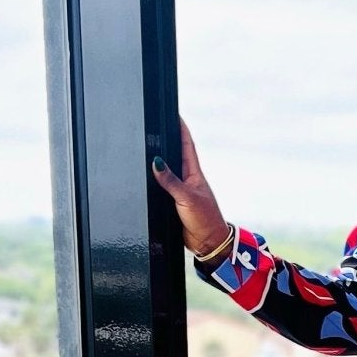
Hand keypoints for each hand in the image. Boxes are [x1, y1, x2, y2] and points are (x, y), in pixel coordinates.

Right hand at [150, 117, 230, 256]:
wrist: (208, 243)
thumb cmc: (204, 219)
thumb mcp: (186, 198)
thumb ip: (170, 181)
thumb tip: (156, 162)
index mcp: (194, 173)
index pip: (186, 144)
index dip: (180, 128)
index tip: (174, 113)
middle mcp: (187, 179)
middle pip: (174, 154)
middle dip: (167, 140)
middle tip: (157, 124)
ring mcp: (180, 191)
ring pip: (167, 171)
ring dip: (160, 160)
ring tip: (149, 144)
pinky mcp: (174, 203)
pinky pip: (162, 187)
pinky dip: (155, 181)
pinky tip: (148, 177)